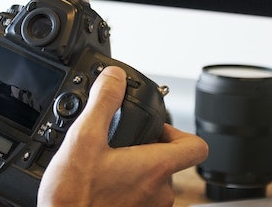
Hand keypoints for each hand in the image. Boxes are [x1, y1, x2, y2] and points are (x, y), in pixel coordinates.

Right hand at [38, 66, 207, 206]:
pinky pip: (139, 199)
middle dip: (145, 150)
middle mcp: (161, 193)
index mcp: (156, 167)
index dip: (180, 131)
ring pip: (153, 182)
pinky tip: (100, 185)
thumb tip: (115, 77)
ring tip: (104, 165)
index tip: (156, 128)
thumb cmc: (74, 196)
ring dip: (133, 171)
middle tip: (117, 144)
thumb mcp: (84, 138)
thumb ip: (104, 102)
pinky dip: (125, 189)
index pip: (197, 146)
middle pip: (169, 162)